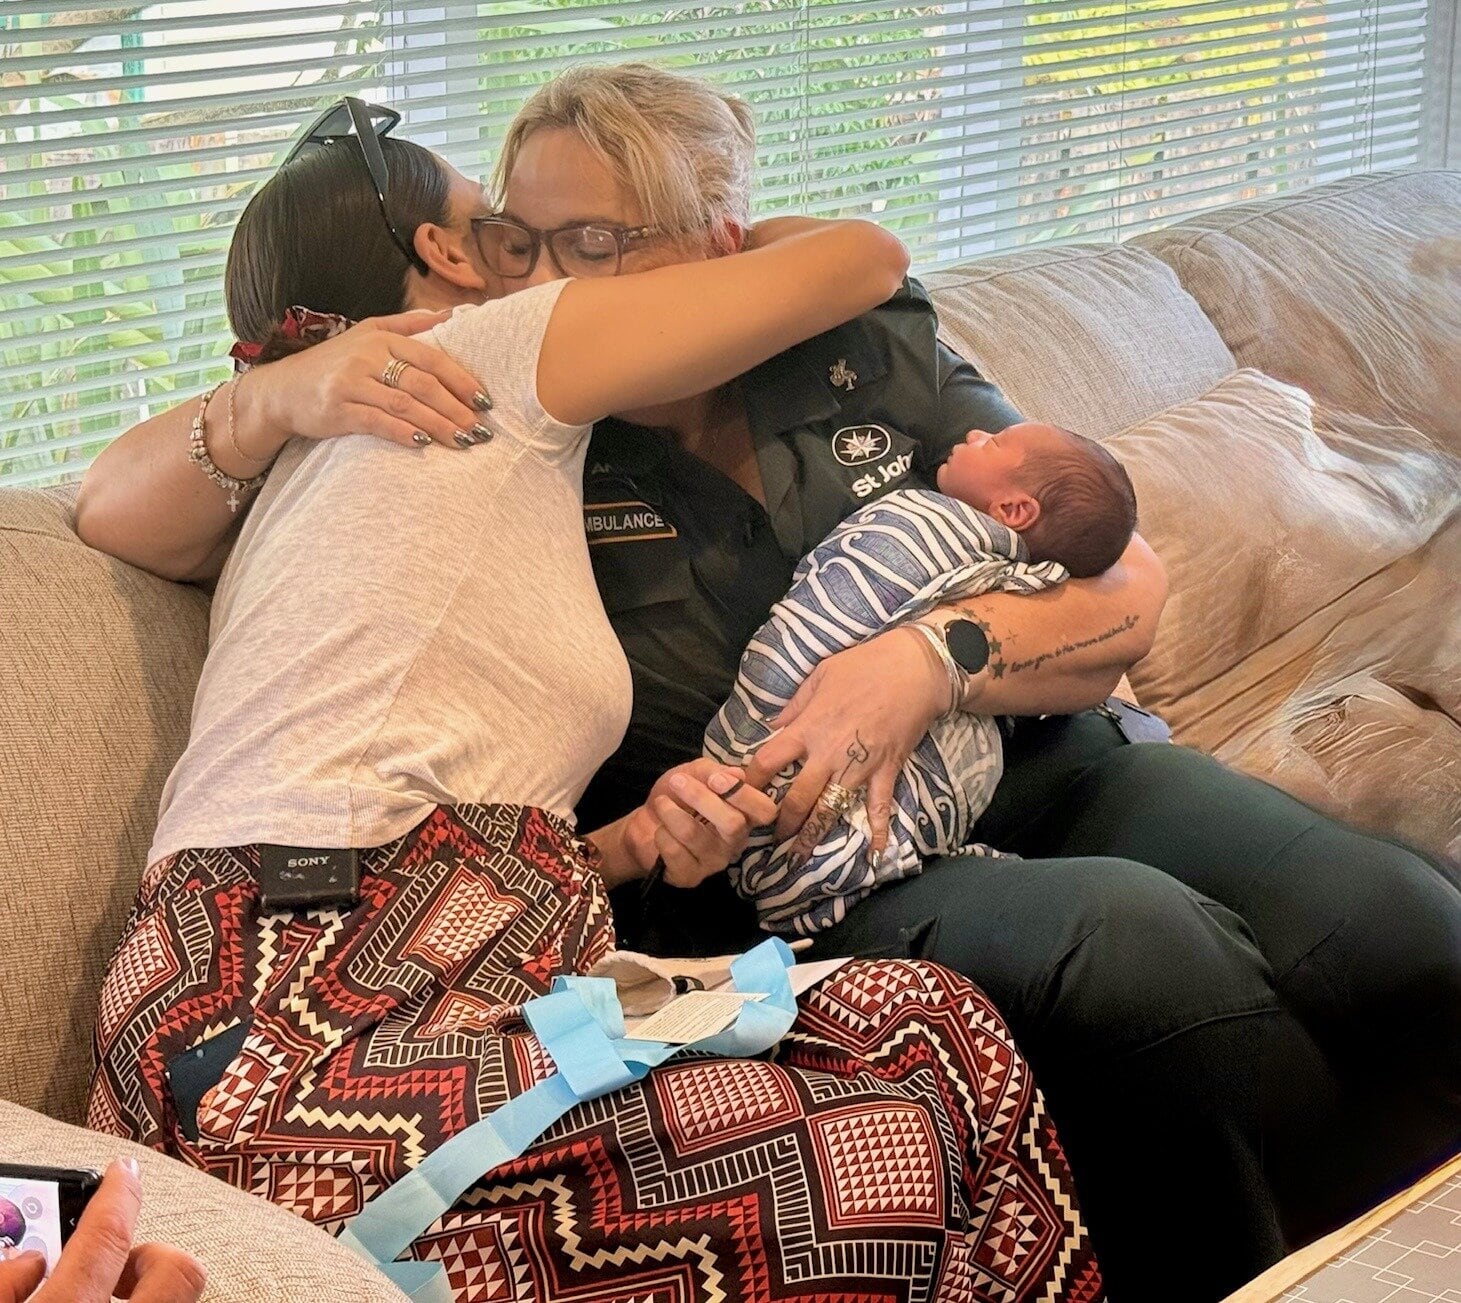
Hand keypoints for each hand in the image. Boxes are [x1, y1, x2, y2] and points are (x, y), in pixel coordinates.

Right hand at [0, 1158, 205, 1302]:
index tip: (125, 1170)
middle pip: (177, 1269)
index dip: (119, 1193)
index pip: (108, 1235)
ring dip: (145, 1290)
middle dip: (152, 1254)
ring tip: (103, 1297)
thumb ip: (4, 1286)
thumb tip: (29, 1262)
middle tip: (114, 1263)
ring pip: (176, 1300)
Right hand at [249, 310, 493, 454]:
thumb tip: (451, 314)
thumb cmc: (331, 364)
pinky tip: (425, 443)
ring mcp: (351, 384)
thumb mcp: (366, 333)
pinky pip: (378, 423)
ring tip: (464, 441)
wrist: (280, 390)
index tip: (485, 401)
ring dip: (440, 425)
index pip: (431, 359)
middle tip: (481, 429)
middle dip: (457, 409)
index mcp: (380, 339)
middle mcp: (367, 358)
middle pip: (423, 384)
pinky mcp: (338, 410)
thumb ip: (408, 324)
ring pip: (406, 405)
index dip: (462, 380)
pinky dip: (405, 433)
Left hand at [620, 760, 778, 889]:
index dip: (743, 794)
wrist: (644, 824)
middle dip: (700, 798)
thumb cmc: (676, 797)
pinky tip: (661, 832)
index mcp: (744, 814)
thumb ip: (713, 771)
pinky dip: (661, 833)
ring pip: (694, 834)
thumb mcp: (693, 773)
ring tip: (661, 804)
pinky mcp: (690, 876)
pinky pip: (674, 850)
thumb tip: (737, 775)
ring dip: (670, 812)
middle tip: (677, 782)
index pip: (765, 811)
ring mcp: (714, 861)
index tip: (714, 779)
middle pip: (733, 824)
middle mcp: (735, 841)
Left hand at [743, 628, 947, 860]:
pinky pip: (879, 807)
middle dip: (781, 822)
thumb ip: (795, 705)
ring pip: (829, 809)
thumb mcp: (820, 675)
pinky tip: (874, 854)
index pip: (768, 761)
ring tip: (799, 855)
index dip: (750, 782)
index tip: (739, 795)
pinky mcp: (886, 771)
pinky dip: (877, 832)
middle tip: (770, 838)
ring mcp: (858, 766)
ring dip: (813, 835)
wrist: (914, 669)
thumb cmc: (864, 665)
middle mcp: (828, 753)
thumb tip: (772, 727)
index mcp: (808, 727)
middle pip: (796, 797)